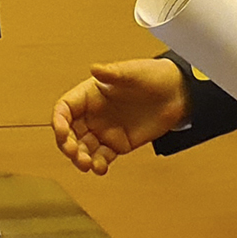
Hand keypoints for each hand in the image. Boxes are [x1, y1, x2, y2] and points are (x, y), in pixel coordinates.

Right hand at [51, 58, 188, 174]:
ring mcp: (104, 130)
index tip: (61, 132)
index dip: (58, 121)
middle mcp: (93, 114)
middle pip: (70, 132)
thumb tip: (95, 68)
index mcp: (90, 94)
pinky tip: (100, 168)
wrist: (178, 94)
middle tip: (74, 153)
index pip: (65, 109)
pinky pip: (102, 157)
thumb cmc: (153, 77)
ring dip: (80, 158)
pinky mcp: (117, 144)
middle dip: (67, 145)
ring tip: (86, 164)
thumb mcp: (132, 73)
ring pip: (83, 148)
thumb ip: (112, 73)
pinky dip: (98, 165)